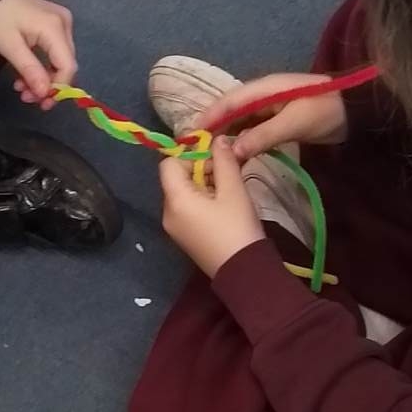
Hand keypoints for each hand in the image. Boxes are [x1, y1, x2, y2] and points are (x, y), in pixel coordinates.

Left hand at [0, 0, 76, 109]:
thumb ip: (30, 70)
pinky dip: (43, 66)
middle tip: (26, 97)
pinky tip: (27, 74)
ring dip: (43, 78)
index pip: (67, 65)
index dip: (58, 88)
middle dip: (47, 85)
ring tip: (22, 87)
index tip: (41, 102)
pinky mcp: (57, 24)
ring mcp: (62, 22)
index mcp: (54, 27)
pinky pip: (55, 51)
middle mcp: (64, 23)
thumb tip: (45, 93)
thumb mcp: (10, 47)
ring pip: (60, 60)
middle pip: (65, 64)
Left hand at [159, 139, 264, 278]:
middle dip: (201, 169)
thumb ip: (224, 160)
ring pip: (184, 193)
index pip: (169, 163)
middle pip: (176, 178)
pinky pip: (188, 209)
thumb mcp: (234, 190)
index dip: (191, 155)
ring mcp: (174, 227)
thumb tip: (217, 139)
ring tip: (230, 189)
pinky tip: (224, 205)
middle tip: (228, 173)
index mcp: (175, 199)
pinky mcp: (184, 237)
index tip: (215, 158)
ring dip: (204, 184)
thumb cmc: (237, 228)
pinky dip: (203, 200)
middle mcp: (168, 212)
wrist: (244, 272)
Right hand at [204, 72, 349, 161]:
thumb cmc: (325, 111)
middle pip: (230, 111)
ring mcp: (270, 108)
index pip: (229, 101)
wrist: (356, 112)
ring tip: (211, 157)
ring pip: (240, 122)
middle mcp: (262, 96)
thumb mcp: (294, 123)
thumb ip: (262, 135)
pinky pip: (253, 130)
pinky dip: (242, 142)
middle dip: (213, 129)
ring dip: (226, 137)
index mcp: (264, 89)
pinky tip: (235, 156)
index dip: (209, 117)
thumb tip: (231, 151)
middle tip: (196, 151)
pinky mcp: (278, 120)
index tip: (191, 135)